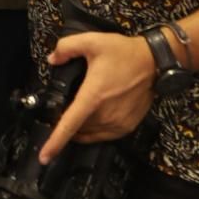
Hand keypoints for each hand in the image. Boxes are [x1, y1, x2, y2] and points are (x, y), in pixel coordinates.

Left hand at [38, 32, 155, 164]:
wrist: (154, 62)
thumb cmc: (124, 53)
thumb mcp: (92, 41)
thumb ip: (67, 47)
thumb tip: (52, 59)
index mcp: (93, 97)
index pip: (69, 125)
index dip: (54, 142)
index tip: (44, 157)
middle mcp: (105, 115)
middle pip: (77, 129)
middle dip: (67, 120)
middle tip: (66, 104)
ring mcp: (117, 124)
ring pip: (89, 133)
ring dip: (81, 126)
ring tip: (80, 110)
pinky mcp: (127, 127)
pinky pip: (103, 135)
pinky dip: (94, 130)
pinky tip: (93, 117)